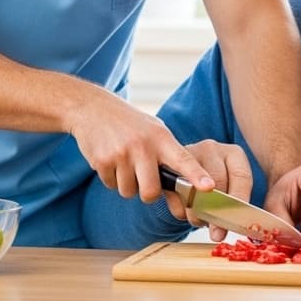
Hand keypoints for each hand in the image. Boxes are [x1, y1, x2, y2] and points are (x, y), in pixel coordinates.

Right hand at [67, 94, 213, 203]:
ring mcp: (120, 154)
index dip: (197, 176)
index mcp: (160, 137)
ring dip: (127, 184)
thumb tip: (186, 183)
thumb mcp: (154, 129)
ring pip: (129, 192)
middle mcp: (142, 146)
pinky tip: (111, 159)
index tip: (209, 187)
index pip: (183, 159)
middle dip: (147, 192)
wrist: (91, 108)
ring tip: (124, 162)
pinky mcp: (101, 162)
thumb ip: (168, 153)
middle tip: (143, 178)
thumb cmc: (129, 122)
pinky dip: (112, 178)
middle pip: (151, 192)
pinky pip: (111, 186)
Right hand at [160, 140, 252, 241]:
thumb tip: (237, 231)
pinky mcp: (168, 166)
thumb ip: (237, 204)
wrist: (189, 169)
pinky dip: (181, 211)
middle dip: (217, 214)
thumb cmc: (218, 182)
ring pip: (194, 190)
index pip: (241, 177)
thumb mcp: (232, 187)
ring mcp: (188, 154)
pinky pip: (175, 195)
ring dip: (197, 215)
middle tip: (217, 233)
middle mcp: (212, 149)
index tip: (237, 221)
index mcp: (234, 153)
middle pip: (216, 183)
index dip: (239, 201)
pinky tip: (187, 212)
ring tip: (202, 221)